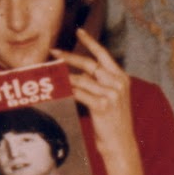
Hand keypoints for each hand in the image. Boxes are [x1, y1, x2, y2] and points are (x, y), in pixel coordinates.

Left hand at [53, 29, 138, 172]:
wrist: (120, 143)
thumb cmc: (112, 121)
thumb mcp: (111, 97)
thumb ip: (99, 82)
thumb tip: (77, 71)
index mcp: (122, 78)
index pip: (104, 54)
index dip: (90, 42)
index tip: (78, 31)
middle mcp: (118, 83)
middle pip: (89, 64)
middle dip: (69, 56)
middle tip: (54, 51)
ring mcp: (111, 94)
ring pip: (81, 79)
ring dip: (64, 76)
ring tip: (51, 73)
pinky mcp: (102, 105)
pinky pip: (79, 93)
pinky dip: (67, 90)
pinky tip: (58, 89)